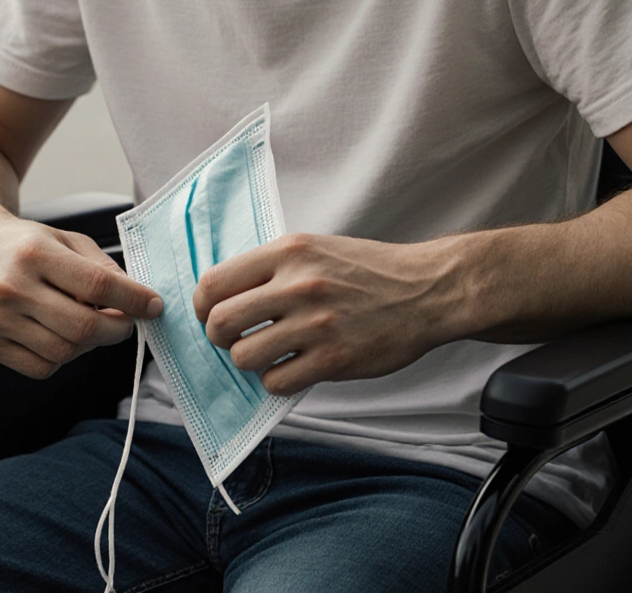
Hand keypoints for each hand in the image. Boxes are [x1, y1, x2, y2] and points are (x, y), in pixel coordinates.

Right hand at [0, 215, 162, 378]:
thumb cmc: (21, 244)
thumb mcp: (65, 239)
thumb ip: (102, 268)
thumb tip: (136, 299)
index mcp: (35, 254)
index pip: (98, 286)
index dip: (134, 299)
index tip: (153, 305)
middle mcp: (12, 288)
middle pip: (83, 327)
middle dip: (117, 329)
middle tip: (125, 322)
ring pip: (65, 352)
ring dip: (90, 344)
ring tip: (88, 325)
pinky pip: (42, 367)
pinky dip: (63, 357)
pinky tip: (61, 336)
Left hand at [193, 233, 470, 394]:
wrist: (427, 290)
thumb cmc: (367, 271)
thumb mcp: (315, 250)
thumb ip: (271, 267)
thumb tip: (220, 294)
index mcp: (289, 252)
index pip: (214, 282)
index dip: (203, 306)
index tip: (211, 315)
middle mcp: (298, 284)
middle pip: (220, 322)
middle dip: (219, 337)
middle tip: (236, 339)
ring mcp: (316, 323)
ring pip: (244, 356)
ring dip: (250, 361)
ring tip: (269, 355)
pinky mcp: (334, 358)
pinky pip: (277, 382)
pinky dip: (278, 381)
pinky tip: (294, 368)